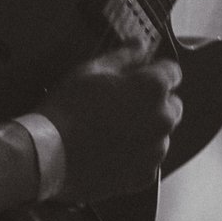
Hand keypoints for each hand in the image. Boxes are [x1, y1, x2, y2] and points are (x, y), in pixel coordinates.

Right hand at [35, 45, 181, 202]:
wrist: (49, 155)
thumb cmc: (68, 107)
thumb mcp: (91, 70)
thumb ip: (124, 55)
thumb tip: (140, 44)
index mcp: (153, 88)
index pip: (172, 72)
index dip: (153, 71)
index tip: (136, 76)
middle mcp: (163, 119)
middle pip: (171, 105)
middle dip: (153, 102)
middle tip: (121, 105)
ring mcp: (156, 151)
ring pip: (160, 134)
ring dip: (145, 130)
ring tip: (112, 131)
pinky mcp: (144, 176)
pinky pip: (148, 161)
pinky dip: (136, 157)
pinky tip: (111, 152)